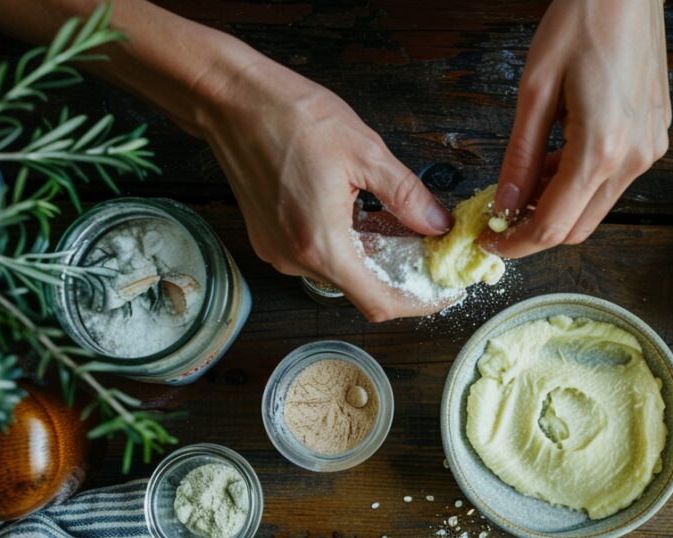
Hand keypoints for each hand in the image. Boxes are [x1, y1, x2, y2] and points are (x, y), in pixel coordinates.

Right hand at [196, 53, 451, 320]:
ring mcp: (278, 251)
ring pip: (340, 271)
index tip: (442, 290)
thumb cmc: (291, 116)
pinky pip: (318, 255)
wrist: (230, 99)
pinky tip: (362, 214)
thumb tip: (437, 225)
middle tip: (427, 246)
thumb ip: (407, 197)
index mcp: (321, 244)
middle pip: (361, 288)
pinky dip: (346, 244)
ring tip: (396, 222)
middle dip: (399, 272)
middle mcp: (296, 258)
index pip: (379, 302)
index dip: (418, 303)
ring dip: (372, 254)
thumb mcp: (365, 152)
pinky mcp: (269, 239)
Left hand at [482, 0, 670, 258]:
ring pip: (597, 207)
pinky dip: (581, 183)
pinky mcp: (655, 138)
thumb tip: (504, 204)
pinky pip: (613, 181)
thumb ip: (520, 156)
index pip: (553, 226)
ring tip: (526, 180)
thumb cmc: (582, 21)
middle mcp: (633, 159)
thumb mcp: (535, 89)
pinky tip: (558, 159)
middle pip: (579, 227)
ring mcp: (650, 150)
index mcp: (601, 150)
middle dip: (537, 231)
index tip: (490, 242)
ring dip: (559, 205)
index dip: (517, 244)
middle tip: (501, 216)